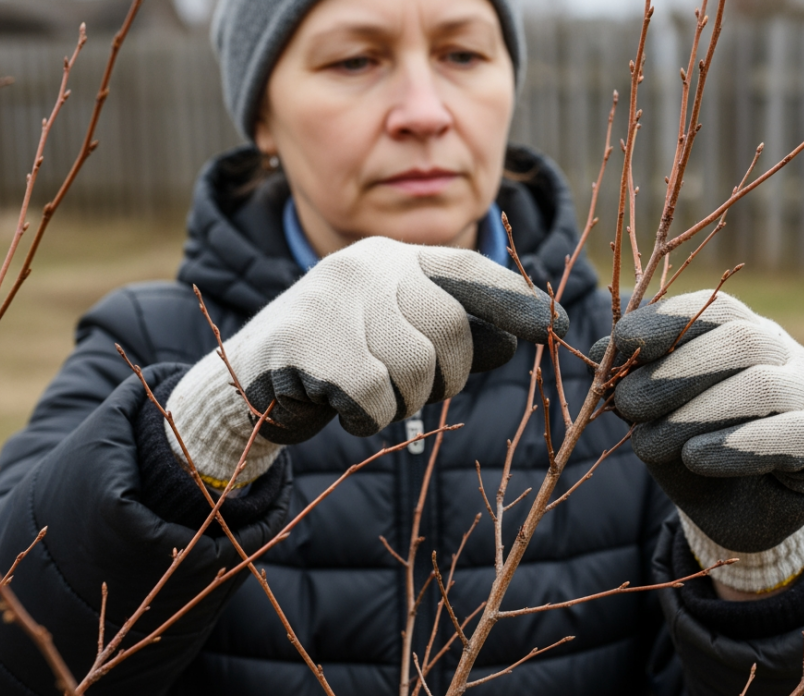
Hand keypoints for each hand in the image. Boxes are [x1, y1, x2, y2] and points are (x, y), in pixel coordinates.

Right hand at [167, 236, 566, 490]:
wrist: (247, 379)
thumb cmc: (339, 356)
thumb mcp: (399, 337)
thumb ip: (454, 335)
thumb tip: (515, 341)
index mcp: (392, 257)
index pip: (468, 270)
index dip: (514, 300)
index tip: (556, 326)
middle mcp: (364, 266)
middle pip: (451, 326)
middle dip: (451, 372)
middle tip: (424, 390)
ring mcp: (331, 300)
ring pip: (414, 368)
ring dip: (403, 401)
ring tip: (372, 394)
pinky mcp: (305, 344)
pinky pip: (373, 397)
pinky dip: (368, 417)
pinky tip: (342, 407)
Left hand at [592, 290, 803, 592]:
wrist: (742, 519)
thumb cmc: (697, 456)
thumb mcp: (658, 419)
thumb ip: (639, 385)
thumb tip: (602, 348)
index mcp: (746, 335)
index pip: (715, 309)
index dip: (669, 320)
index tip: (623, 342)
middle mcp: (787, 356)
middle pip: (741, 340)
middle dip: (677, 371)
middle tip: (628, 403)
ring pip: (762, 386)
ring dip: (697, 413)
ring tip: (650, 443)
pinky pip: (791, 435)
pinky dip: (737, 446)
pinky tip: (696, 458)